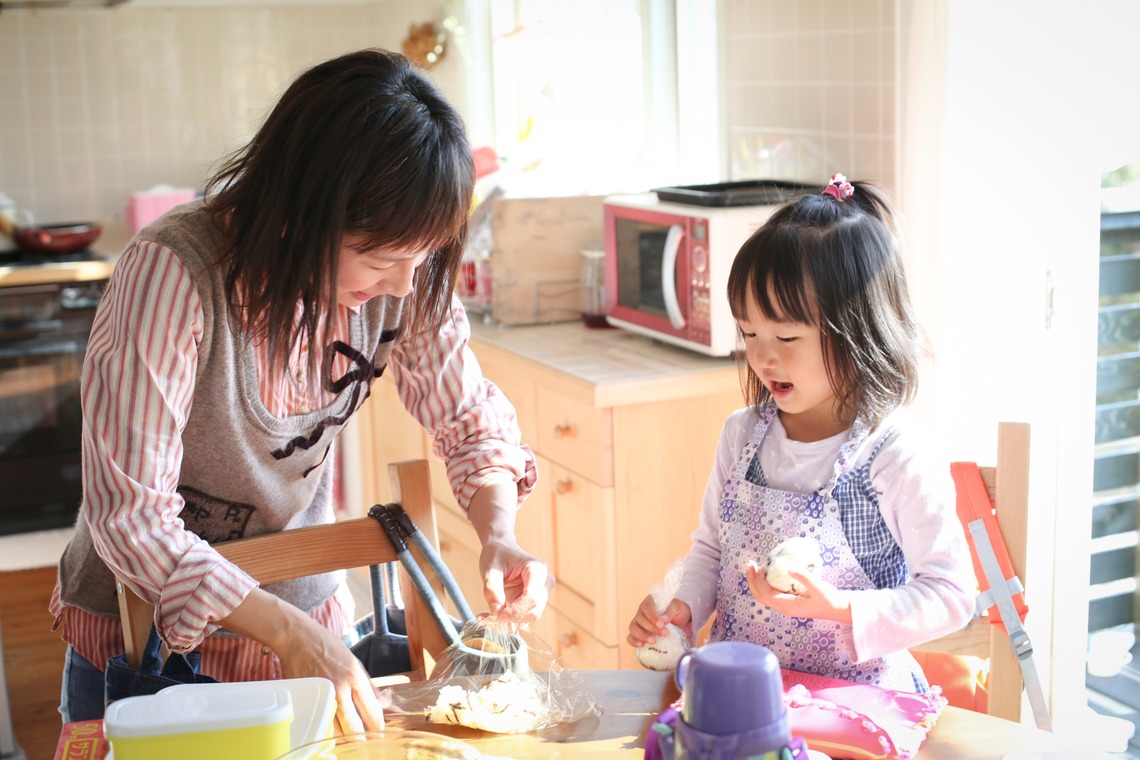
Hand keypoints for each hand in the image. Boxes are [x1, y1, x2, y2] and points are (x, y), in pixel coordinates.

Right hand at [221, 588, 384, 735]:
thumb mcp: (355, 662)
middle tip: (364, 737)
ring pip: (337, 731)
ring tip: (348, 732)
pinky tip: (332, 727)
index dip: (377, 726)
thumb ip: (370, 686)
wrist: (298, 638)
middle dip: (362, 736)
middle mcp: (340, 688)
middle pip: (355, 728)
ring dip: (345, 735)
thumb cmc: (327, 646)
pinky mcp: (307, 700)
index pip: (372, 712)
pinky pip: (321, 724)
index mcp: (355, 677)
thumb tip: (385, 703)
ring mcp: (322, 696)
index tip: (378, 729)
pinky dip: (328, 730)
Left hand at [479, 536, 554, 622]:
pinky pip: (524, 615)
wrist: (502, 549)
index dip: (515, 611)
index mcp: (537, 569)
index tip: (495, 616)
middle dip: (512, 617)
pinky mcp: (535, 600)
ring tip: (488, 615)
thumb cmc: (497, 554)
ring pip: (530, 616)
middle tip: (489, 618)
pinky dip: (509, 618)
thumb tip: (496, 612)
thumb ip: (492, 589)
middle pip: (534, 610)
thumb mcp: (489, 568)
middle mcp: (545, 581)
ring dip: (510, 620)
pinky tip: (494, 613)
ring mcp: (542, 592)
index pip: (532, 598)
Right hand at [627, 595, 691, 646]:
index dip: (653, 616)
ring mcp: (638, 623)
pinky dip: (634, 641)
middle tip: (665, 634)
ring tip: (654, 641)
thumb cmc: (675, 611)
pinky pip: (630, 637)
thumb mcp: (677, 607)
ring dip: (642, 635)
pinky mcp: (637, 634)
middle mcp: (641, 612)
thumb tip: (664, 620)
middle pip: (640, 619)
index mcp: (650, 602)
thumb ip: (670, 611)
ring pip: (633, 628)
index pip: (647, 607)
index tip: (662, 624)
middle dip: (652, 628)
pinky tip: (642, 645)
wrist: (676, 620)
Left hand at [745, 560, 851, 623]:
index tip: (759, 566)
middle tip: (750, 563)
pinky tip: (767, 573)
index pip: (766, 594)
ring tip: (755, 567)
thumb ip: (804, 578)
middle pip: (760, 596)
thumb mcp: (819, 587)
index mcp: (788, 606)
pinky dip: (764, 584)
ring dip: (756, 582)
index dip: (758, 580)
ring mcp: (785, 606)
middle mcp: (784, 608)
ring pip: (764, 596)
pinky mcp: (788, 602)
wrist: (837, 609)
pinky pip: (770, 594)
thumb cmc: (829, 599)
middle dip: (752, 580)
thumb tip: (789, 568)